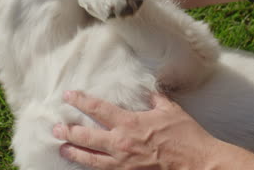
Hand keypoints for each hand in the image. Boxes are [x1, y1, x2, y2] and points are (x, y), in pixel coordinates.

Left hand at [53, 91, 220, 169]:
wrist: (197, 164)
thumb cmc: (185, 136)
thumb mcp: (170, 110)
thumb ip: (155, 99)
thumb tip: (149, 91)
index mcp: (129, 123)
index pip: (98, 109)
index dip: (80, 101)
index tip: (68, 96)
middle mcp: (120, 143)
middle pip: (86, 137)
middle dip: (68, 131)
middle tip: (56, 128)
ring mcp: (122, 163)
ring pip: (89, 158)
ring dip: (73, 152)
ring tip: (62, 148)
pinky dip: (91, 167)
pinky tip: (85, 165)